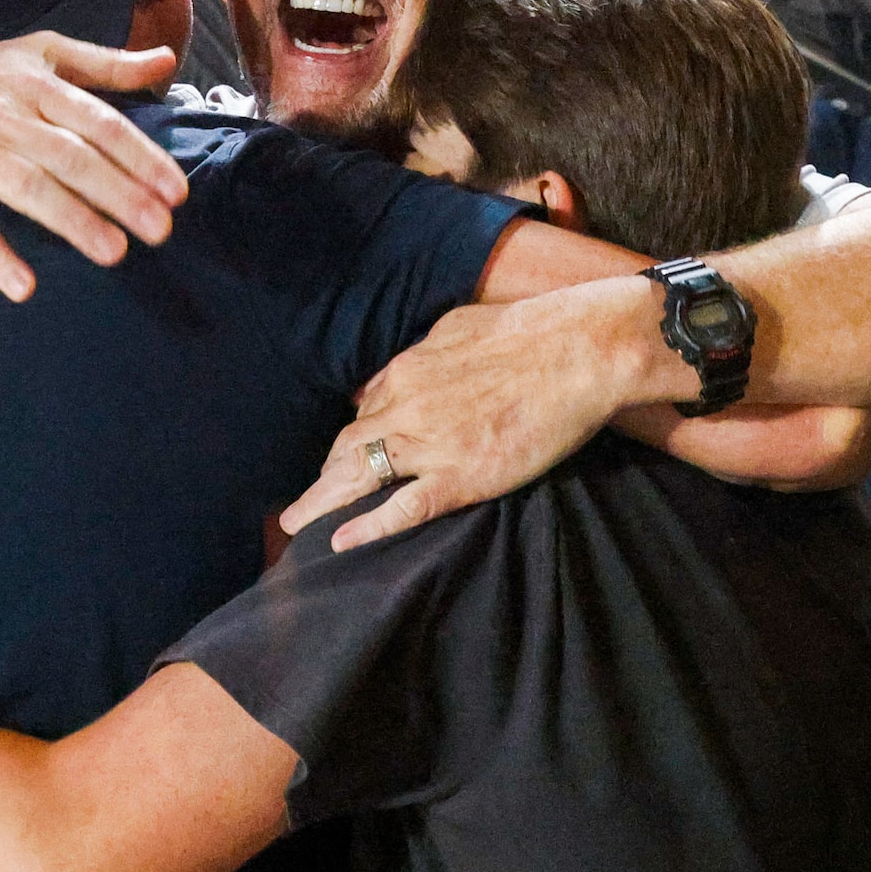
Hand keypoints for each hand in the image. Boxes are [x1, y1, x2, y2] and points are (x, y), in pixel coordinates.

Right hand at [0, 33, 187, 299]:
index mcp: (35, 85)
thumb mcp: (38, 54)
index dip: (139, 156)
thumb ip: (105, 64)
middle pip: (69, 157)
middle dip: (118, 194)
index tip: (176, 191)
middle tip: (160, 230)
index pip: (97, 122)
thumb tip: (165, 60)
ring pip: (26, 187)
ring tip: (114, 252)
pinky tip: (23, 285)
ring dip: (71, 220)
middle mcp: (4, 115)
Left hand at [280, 279, 652, 548]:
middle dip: (324, 473)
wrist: (572, 351)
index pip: (366, 413)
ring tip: (298, 523)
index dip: (353, 439)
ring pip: (360, 475)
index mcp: (405, 372)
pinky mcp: (460, 476)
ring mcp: (429, 444)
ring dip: (322, 500)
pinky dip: (369, 527)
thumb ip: (421, 354)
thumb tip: (398, 370)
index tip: (344, 458)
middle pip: (349, 445)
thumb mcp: (453, 329)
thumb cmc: (523, 332)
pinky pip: (404, 507)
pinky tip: (341, 542)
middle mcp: (404, 407)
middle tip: (305, 501)